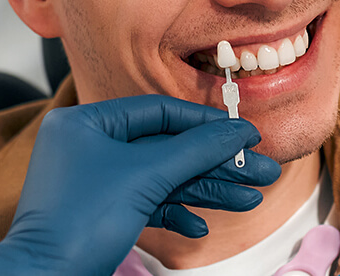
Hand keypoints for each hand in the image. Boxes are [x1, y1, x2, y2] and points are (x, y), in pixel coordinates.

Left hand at [0, 94, 280, 275]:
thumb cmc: (79, 222)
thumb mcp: (145, 176)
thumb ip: (195, 150)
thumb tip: (238, 132)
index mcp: (85, 123)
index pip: (157, 112)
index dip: (205, 124)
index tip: (244, 135)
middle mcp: (88, 148)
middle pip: (165, 148)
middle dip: (214, 164)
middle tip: (260, 172)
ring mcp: (95, 184)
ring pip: (161, 180)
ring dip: (205, 190)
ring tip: (249, 199)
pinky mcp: (101, 216)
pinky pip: (146, 205)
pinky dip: (175, 214)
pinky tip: (200, 227)